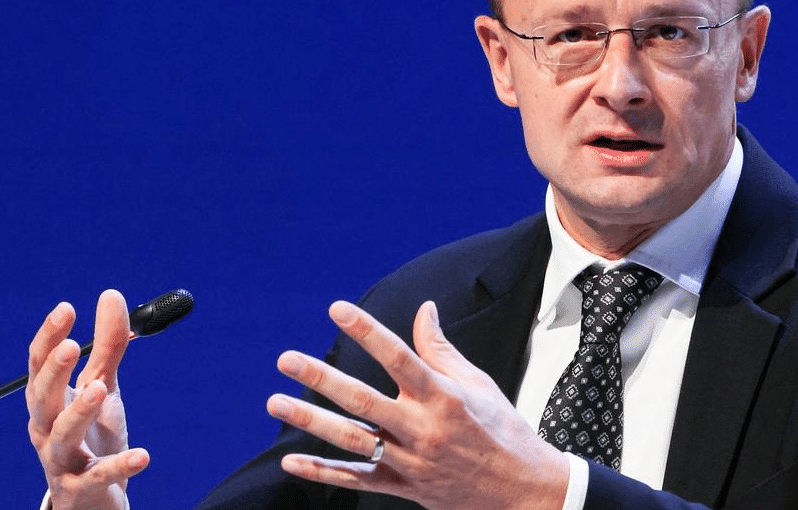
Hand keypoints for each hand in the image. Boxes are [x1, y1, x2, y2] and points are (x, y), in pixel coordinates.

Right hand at [27, 289, 149, 509]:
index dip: (49, 337)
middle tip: (70, 346)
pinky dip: (120, 466)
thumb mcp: (102, 386)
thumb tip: (111, 295)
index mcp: (50, 401)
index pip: (40, 365)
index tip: (66, 309)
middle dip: (54, 372)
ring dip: (78, 411)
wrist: (92, 496)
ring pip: (62, 435)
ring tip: (100, 389)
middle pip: (41, 397)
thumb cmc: (92, 435)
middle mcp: (47, 428)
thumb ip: (107, 346)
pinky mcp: (81, 488)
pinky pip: (99, 476)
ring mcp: (61, 460)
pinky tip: (144, 455)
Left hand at [267, 300, 568, 509]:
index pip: (398, 357)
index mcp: (444, 397)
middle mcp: (423, 429)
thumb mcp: (477, 383)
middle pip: (363, 400)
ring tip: (275, 401)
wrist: (522, 490)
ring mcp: (411, 462)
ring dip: (310, 421)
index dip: (367, 331)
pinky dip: (322, 472)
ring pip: (351, 441)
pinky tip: (290, 460)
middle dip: (321, 378)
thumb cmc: (500, 428)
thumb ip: (440, 349)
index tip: (337, 308)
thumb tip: (423, 309)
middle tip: (286, 359)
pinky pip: (357, 480)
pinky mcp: (404, 487)